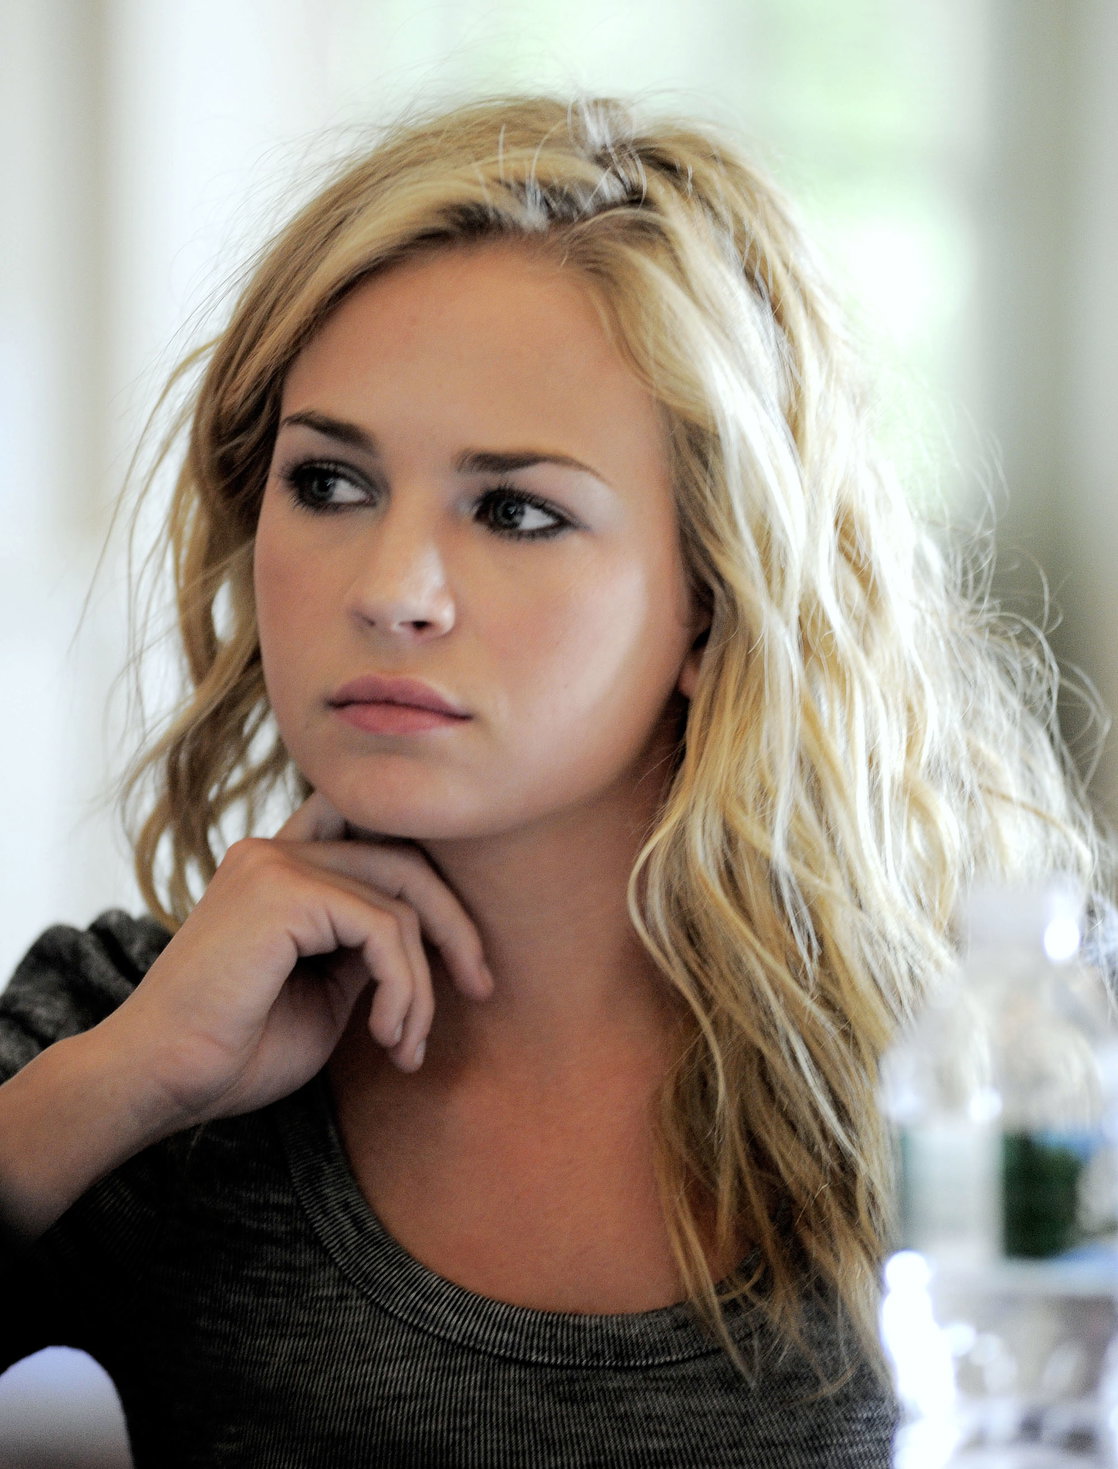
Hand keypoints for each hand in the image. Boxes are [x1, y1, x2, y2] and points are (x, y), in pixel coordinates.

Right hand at [98, 793, 491, 1134]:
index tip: (466, 961)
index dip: (432, 884)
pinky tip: (386, 1037)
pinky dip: (403, 987)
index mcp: (281, 866)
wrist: (161, 1082)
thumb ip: (366, 947)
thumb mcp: (326, 990)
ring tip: (405, 1045)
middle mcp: (276, 848)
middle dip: (456, 927)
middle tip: (482, 989)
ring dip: (422, 983)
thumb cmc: (235, 1050)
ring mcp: (276, 862)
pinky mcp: (282, 890)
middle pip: (406, 857)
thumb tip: (427, 931)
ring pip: (402, 898)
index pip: (379, 837)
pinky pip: (383, 927)